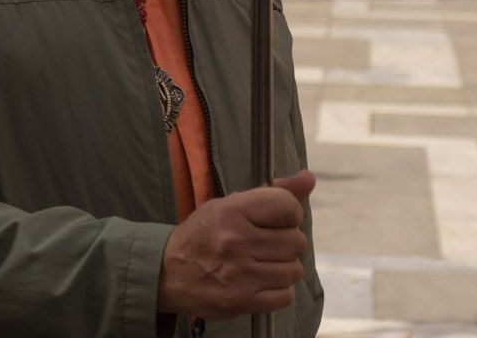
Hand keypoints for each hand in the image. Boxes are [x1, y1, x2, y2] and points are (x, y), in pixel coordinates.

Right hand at [157, 170, 314, 320]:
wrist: (167, 272)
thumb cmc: (205, 234)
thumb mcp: (231, 204)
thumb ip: (273, 192)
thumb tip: (309, 177)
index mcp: (232, 211)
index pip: (288, 207)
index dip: (290, 214)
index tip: (279, 220)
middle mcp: (236, 241)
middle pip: (296, 242)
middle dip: (287, 243)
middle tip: (268, 244)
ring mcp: (239, 273)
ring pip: (294, 270)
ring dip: (284, 268)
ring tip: (263, 263)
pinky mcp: (241, 300)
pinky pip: (285, 296)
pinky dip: (278, 291)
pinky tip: (261, 281)